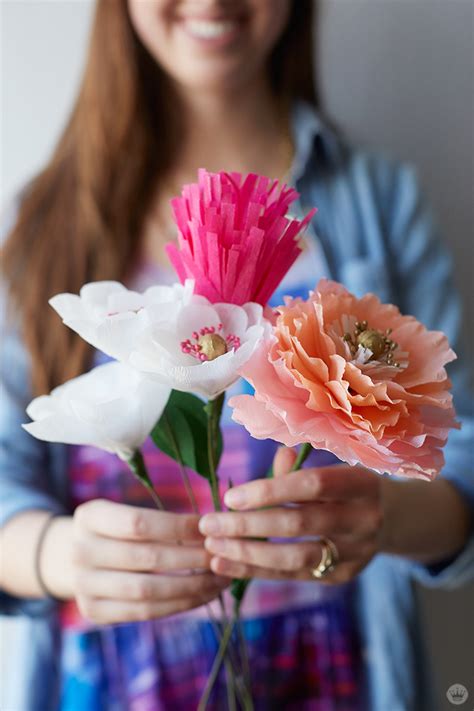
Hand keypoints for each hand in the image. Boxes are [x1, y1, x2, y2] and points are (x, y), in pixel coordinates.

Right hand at [70, 499, 227, 623]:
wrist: (74, 557)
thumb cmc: (116, 529)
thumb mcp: (126, 512)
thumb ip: (161, 519)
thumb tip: (214, 527)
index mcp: (89, 517)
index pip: (140, 523)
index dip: (179, 527)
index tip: (210, 528)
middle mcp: (80, 552)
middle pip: (147, 558)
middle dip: (192, 557)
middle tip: (224, 554)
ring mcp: (84, 586)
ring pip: (148, 591)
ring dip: (192, 586)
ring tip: (220, 579)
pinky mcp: (94, 612)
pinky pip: (145, 612)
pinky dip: (180, 604)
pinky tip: (204, 594)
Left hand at [199, 447, 383, 583]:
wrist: (390, 518)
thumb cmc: (346, 485)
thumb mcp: (333, 466)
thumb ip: (300, 466)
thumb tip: (276, 459)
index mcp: (360, 483)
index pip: (313, 485)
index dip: (270, 490)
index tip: (230, 497)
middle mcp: (362, 519)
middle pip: (300, 524)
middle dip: (249, 525)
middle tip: (208, 523)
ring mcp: (354, 552)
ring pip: (296, 557)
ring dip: (249, 554)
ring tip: (212, 547)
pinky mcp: (340, 576)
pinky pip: (292, 575)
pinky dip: (255, 571)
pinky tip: (224, 565)